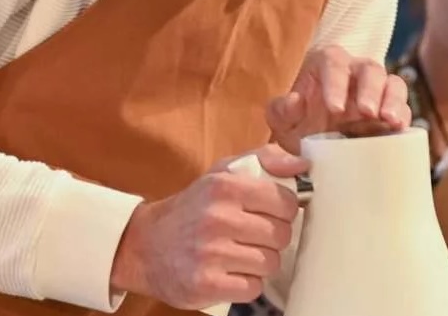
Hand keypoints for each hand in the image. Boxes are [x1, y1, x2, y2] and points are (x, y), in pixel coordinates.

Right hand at [109, 144, 305, 308]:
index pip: (286, 202)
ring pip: (270, 264)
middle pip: (281, 236)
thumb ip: (266, 159)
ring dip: (260, 262)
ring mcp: (210, 254)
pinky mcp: (205, 286)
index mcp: (226, 186)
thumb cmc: (194, 207)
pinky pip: (252, 288)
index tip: (270, 213)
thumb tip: (303, 165)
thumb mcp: (223, 172)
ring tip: (240, 254)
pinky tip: (230, 272)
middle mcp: (218, 218)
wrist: (144, 245)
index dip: (284, 210)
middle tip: (253, 236)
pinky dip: (246, 284)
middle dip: (272, 238)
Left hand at [265, 45, 410, 154]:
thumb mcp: (283, 122)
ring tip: (390, 120)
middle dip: (369, 90)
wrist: (319, 147)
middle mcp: (356, 72)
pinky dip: (403, 115)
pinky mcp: (391, 110)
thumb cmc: (301, 124)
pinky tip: (399, 129)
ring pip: (392, 83)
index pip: (334, 62)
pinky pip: (403, 106)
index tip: (333, 108)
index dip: (335, 82)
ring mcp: (377, 90)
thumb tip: (293, 101)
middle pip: (370, 68)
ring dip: (393, 100)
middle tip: (366, 112)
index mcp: (327, 66)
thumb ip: (281, 111)